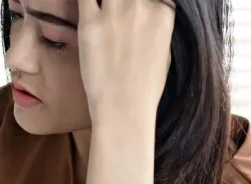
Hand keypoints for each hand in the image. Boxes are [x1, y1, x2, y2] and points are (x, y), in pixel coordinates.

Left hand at [77, 0, 174, 123]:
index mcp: (163, 12)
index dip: (140, 1)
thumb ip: (157, 26)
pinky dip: (86, 0)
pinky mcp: (90, 24)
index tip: (131, 9)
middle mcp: (141, 6)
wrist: (124, 107)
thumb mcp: (165, 52)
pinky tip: (87, 7)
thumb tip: (150, 18)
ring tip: (101, 12)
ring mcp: (115, 13)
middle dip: (122, 0)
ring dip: (104, 0)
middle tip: (114, 12)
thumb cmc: (145, 87)